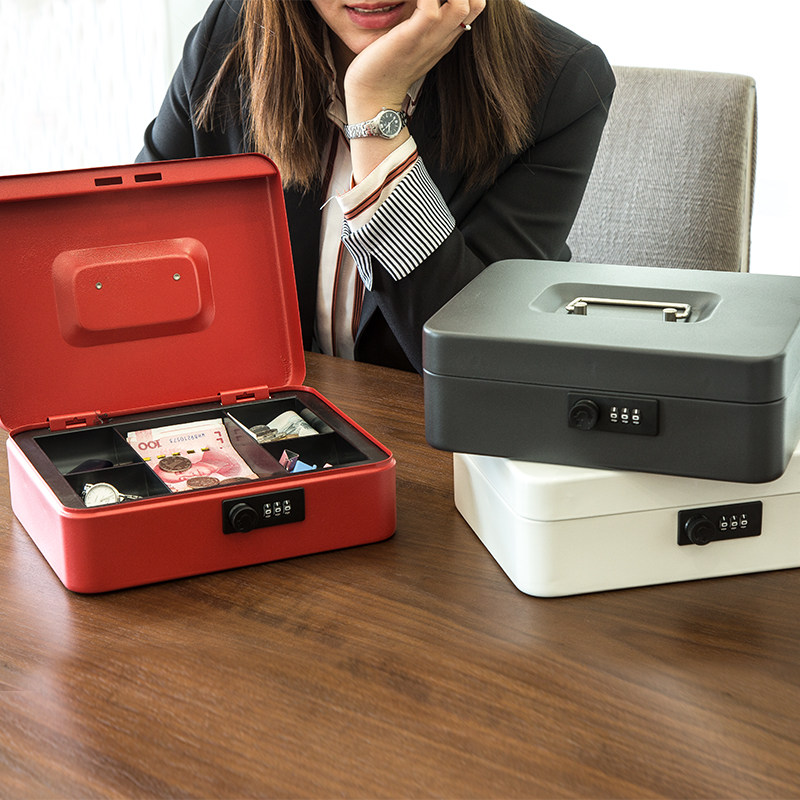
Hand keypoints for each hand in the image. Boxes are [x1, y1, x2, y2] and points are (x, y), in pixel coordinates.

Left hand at [343, 0, 484, 181]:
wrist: (372, 96)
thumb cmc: (384, 66)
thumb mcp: (410, 42)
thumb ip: (421, 23)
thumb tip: (422, 6)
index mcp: (444, 38)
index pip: (473, 7)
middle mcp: (442, 38)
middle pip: (476, 4)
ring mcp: (430, 39)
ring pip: (462, 3)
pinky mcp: (411, 37)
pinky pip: (430, 7)